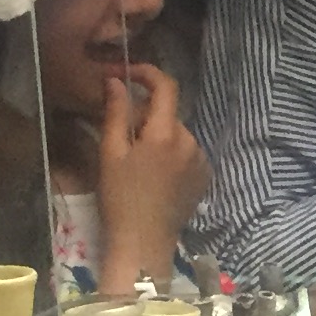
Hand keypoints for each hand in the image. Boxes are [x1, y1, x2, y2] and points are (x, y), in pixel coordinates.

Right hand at [98, 66, 208, 294]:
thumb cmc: (120, 198)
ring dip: (158, 135)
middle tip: (120, 131)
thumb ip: (115, 113)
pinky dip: (170, 153)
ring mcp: (201, 160)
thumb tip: (116, 80)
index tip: (126, 74)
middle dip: (145, 114)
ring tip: (136, 160)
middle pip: (168, 113)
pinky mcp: (204, 177)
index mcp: (166, 133)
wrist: (143, 243)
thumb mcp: (111, 153)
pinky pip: (186, 152)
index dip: (146, 73)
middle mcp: (190, 141)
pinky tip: (154, 174)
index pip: (165, 86)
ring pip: (176, 133)